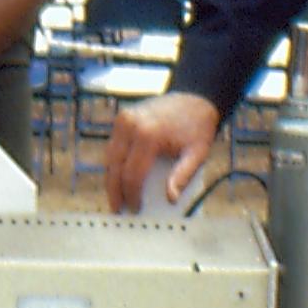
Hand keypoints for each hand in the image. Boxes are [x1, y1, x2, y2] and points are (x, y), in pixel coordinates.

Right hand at [105, 91, 220, 211]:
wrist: (195, 97)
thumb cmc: (197, 127)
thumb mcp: (197, 153)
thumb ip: (183, 176)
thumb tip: (170, 199)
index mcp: (148, 134)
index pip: (132, 174)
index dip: (132, 195)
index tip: (135, 209)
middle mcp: (131, 125)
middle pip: (115, 167)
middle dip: (115, 191)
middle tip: (118, 210)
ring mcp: (124, 119)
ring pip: (110, 157)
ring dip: (111, 178)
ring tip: (117, 198)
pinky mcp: (122, 117)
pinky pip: (113, 146)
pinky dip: (114, 164)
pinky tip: (119, 178)